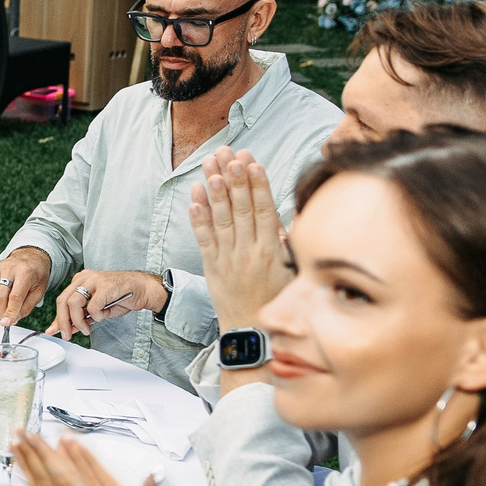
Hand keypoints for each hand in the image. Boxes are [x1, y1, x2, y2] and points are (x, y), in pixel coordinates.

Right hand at [0, 247, 50, 325]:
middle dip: (2, 311)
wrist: (30, 256)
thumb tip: (12, 320)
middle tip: (7, 319)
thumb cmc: (37, 274)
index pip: (15, 296)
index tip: (6, 323)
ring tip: (13, 299)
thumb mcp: (39, 291)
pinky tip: (7, 292)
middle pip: (0, 296)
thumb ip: (26, 307)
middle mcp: (10, 268)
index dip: (10, 312)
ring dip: (2, 304)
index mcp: (25, 272)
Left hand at [47, 269, 165, 336]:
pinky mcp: (105, 286)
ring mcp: (94, 280)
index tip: (54, 331)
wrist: (143, 289)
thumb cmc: (121, 297)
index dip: (58, 318)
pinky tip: (103, 315)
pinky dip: (96, 316)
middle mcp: (85, 278)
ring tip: (87, 329)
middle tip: (67, 334)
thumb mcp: (96, 310)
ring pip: (74, 303)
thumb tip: (66, 329)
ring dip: (78, 320)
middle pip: (63, 300)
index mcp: (80, 280)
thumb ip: (81, 317)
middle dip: (63, 321)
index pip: (62, 299)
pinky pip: (93, 306)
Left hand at [188, 148, 289, 333]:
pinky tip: (194, 198)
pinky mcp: (212, 267)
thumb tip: (289, 221)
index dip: (257, 185)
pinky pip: (204, 240)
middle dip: (236, 179)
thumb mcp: (291, 272)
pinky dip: (198, 219)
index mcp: (272, 250)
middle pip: (241, 208)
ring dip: (215, 191)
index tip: (252, 162)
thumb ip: (288, 244)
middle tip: (229, 154)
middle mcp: (249, 251)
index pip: (263, 210)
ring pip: (221, 219)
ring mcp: (228, 259)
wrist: (252, 331)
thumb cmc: (275, 299)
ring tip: (211, 168)